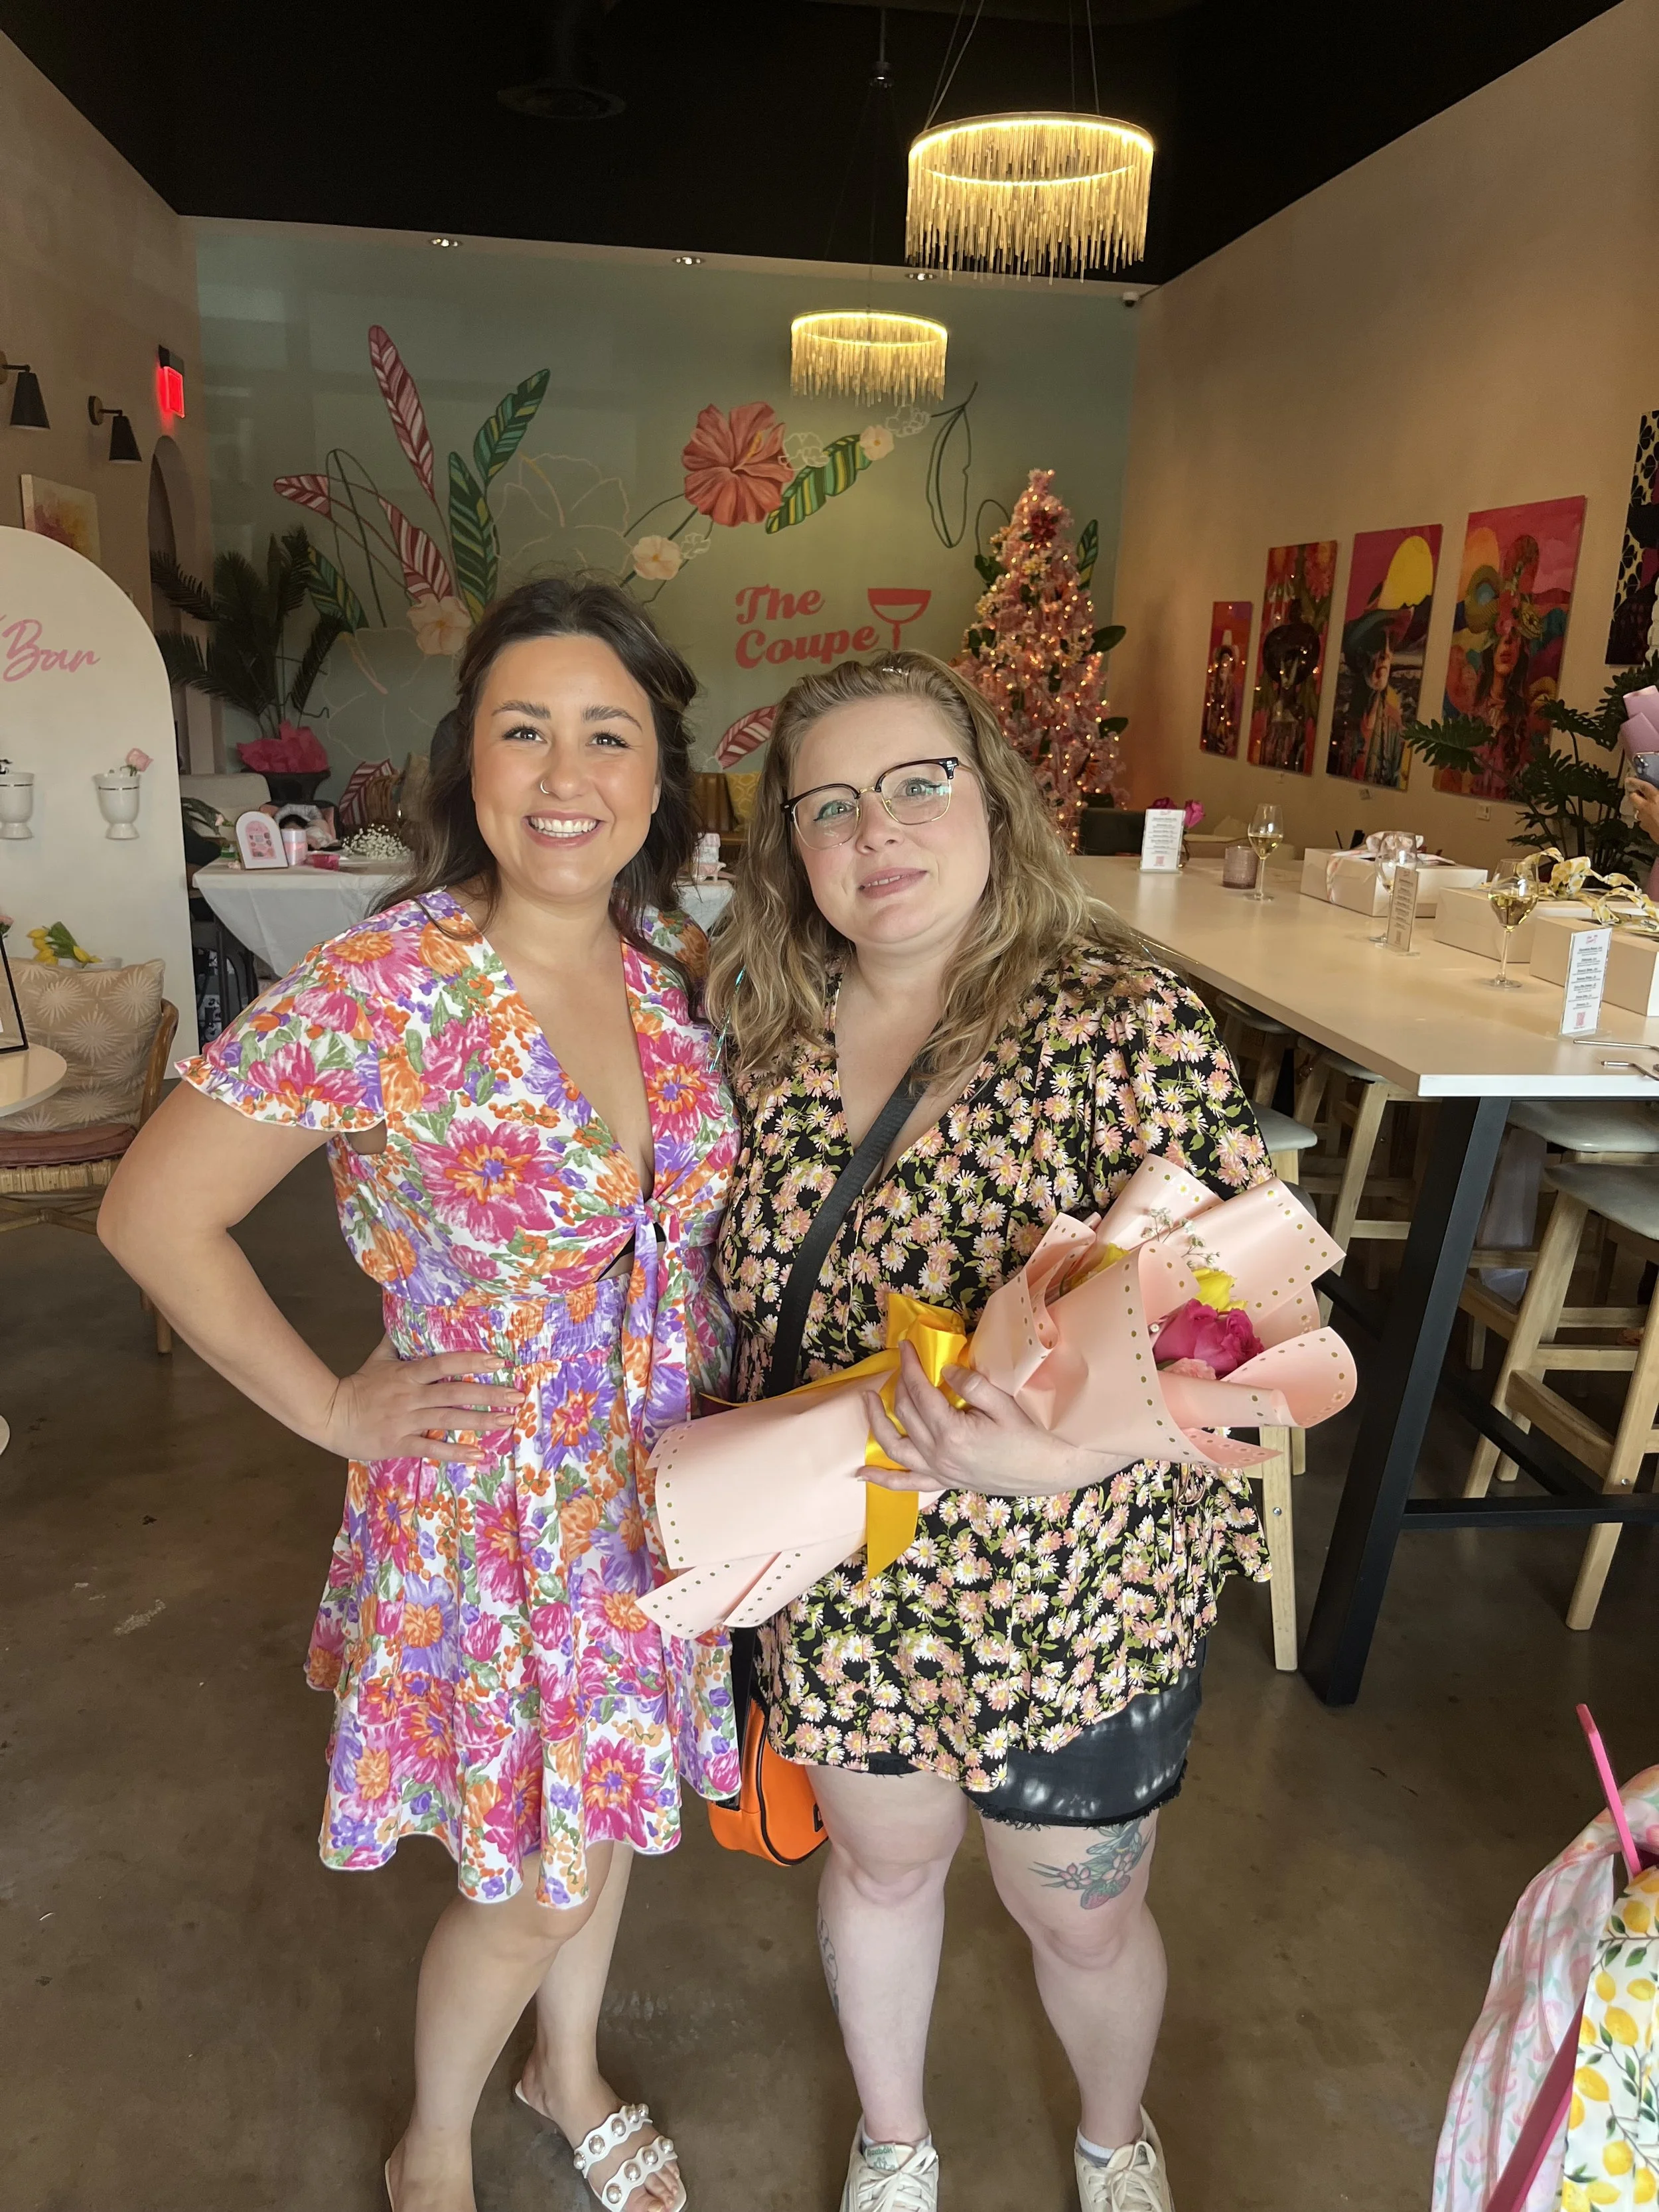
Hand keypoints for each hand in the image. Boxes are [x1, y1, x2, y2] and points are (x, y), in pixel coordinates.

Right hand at [320, 1337, 524, 1464]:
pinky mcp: (399, 1444)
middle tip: (517, 1396)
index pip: (443, 1363)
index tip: (499, 1362)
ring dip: (480, 1421)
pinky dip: (455, 1452)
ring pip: (448, 1419)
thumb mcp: (377, 1358)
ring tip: (507, 1421)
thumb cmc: (358, 1387)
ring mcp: (405, 1421)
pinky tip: (478, 1455)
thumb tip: (407, 1313)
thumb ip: (397, 1340)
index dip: (471, 1361)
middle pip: (454, 1393)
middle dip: (488, 1394)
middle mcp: (410, 1396)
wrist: (329, 1416)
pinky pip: (431, 1448)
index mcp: (407, 1374)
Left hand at [862, 1340, 1116, 1498]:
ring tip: (867, 1400)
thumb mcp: (1004, 1403)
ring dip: (876, 1423)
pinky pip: (907, 1484)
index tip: (906, 1345)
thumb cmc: (1030, 1436)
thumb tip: (944, 1370)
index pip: (920, 1391)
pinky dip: (882, 1480)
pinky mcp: (944, 1481)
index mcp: (952, 1431)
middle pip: (905, 1412)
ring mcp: (939, 1471)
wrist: (1049, 1471)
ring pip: (894, 1446)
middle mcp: (938, 1454)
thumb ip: (971, 1385)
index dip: (910, 1365)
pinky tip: (862, 1474)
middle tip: (900, 1362)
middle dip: (898, 1383)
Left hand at [1631, 779, 1658, 841]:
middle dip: (1634, 794)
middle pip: (1633, 798)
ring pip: (1637, 811)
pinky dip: (1645, 819)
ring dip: (1640, 807)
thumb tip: (1657, 794)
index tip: (1629, 779)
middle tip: (1637, 793)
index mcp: (1655, 798)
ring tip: (1646, 806)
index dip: (1635, 782)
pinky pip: (1643, 822)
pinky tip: (1652, 819)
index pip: (1643, 787)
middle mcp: (1646, 808)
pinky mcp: (1646, 830)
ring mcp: (1645, 820)